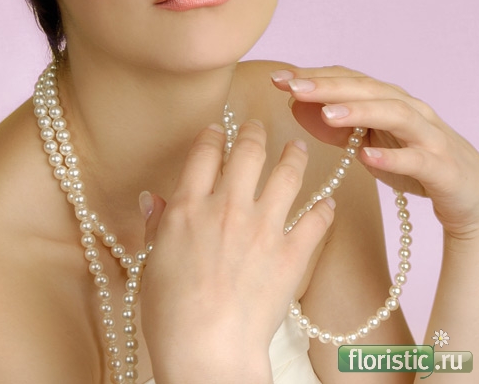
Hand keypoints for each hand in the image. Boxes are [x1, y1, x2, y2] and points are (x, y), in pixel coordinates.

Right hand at [139, 120, 333, 382]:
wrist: (207, 352)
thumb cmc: (171, 313)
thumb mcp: (151, 262)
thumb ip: (155, 225)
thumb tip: (150, 198)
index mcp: (189, 206)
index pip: (205, 152)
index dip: (214, 134)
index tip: (220, 129)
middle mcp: (227, 207)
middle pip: (249, 152)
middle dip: (255, 132)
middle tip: (259, 126)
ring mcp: (263, 229)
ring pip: (287, 175)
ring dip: (294, 156)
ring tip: (297, 148)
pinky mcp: (290, 255)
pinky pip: (315, 222)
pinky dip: (324, 210)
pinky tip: (328, 203)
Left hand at [271, 65, 478, 240]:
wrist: (472, 195)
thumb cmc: (415, 163)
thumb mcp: (369, 142)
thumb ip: (336, 124)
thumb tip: (296, 104)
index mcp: (389, 100)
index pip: (348, 78)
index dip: (313, 76)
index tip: (277, 77)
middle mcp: (410, 109)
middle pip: (367, 89)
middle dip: (327, 86)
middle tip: (292, 86)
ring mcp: (429, 136)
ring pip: (394, 113)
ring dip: (359, 111)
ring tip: (326, 114)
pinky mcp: (442, 167)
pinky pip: (418, 159)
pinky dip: (393, 156)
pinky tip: (367, 155)